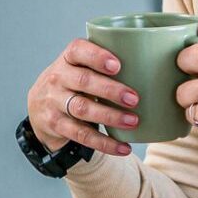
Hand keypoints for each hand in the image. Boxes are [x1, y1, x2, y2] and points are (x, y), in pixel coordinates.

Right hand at [26, 39, 138, 157]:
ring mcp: (53, 101)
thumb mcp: (82, 66)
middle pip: (83, 81)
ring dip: (110, 116)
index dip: (97, 56)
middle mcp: (57, 77)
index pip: (77, 50)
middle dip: (110, 90)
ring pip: (82, 109)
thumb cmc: (75, 80)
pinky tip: (124, 148)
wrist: (40, 105)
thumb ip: (107, 63)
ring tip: (133, 121)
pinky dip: (104, 143)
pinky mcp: (55, 124)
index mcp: (68, 58)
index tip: (118, 65)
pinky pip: (80, 135)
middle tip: (135, 99)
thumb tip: (157, 65)